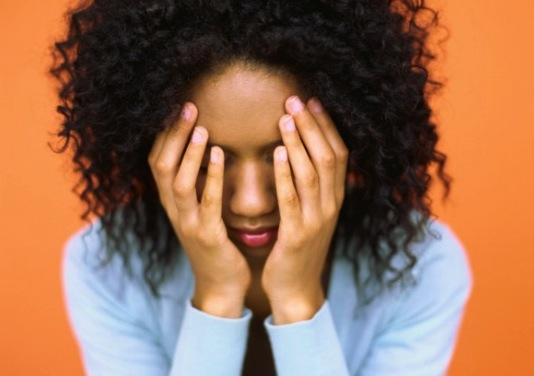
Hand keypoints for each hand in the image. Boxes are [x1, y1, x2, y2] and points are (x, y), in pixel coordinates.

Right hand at [148, 102, 250, 317]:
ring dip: (189, 153)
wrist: (221, 285)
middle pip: (161, 165)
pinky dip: (211, 177)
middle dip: (173, 135)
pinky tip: (220, 156)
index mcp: (172, 202)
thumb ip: (197, 184)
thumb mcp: (199, 210)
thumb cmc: (215, 242)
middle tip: (188, 106)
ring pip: (178, 182)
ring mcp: (188, 223)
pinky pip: (207, 202)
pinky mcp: (208, 235)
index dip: (165, 134)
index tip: (177, 106)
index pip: (157, 160)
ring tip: (201, 127)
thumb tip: (205, 149)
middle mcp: (174, 210)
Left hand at [261, 96, 348, 323]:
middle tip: (295, 100)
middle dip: (312, 126)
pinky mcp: (297, 235)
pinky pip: (292, 199)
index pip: (338, 154)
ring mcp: (316, 220)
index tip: (312, 101)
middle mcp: (331, 206)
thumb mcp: (313, 214)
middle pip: (328, 157)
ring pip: (312, 174)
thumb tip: (306, 153)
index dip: (326, 126)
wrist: (295, 288)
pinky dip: (285, 174)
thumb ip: (314, 187)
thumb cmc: (299, 247)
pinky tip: (275, 153)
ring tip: (286, 118)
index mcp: (334, 199)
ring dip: (299, 144)